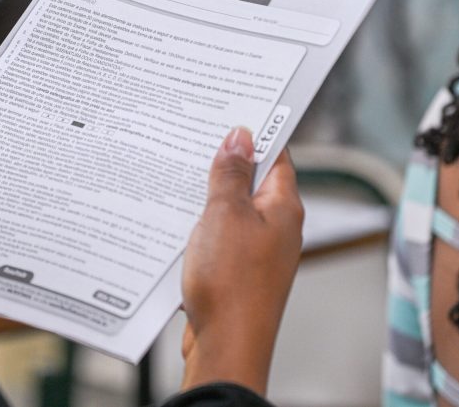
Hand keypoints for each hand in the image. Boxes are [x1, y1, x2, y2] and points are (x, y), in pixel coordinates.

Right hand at [180, 128, 302, 396]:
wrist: (226, 346)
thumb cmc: (232, 283)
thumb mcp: (225, 215)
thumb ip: (230, 174)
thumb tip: (240, 136)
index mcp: (283, 207)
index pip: (275, 154)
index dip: (254, 132)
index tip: (229, 112)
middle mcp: (276, 227)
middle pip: (250, 181)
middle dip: (222, 163)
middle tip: (191, 140)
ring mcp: (258, 251)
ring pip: (231, 210)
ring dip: (206, 197)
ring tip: (176, 177)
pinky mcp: (237, 272)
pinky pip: (218, 237)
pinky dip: (200, 227)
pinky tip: (174, 221)